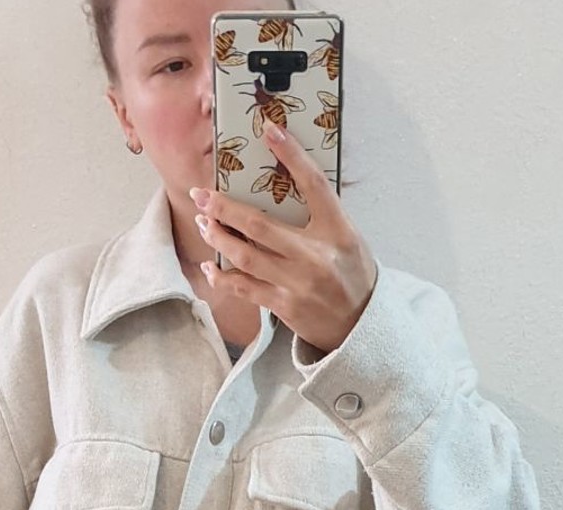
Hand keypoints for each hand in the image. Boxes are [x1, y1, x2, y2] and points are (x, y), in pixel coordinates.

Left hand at [189, 119, 377, 353]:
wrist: (360, 326)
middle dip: (224, 207)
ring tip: (203, 222)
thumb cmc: (352, 276)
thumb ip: (321, 216)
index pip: (314, 184)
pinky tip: (209, 264)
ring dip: (217, 237)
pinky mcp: (283, 306)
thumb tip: (287, 183)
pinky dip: (222, 276)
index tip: (269, 129)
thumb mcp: (348, 239)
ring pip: (244, 256)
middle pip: (260, 225)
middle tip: (201, 194)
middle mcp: (316, 256)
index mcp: (338, 231)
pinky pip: (243, 287)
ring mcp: (297, 283)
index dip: (292, 155)